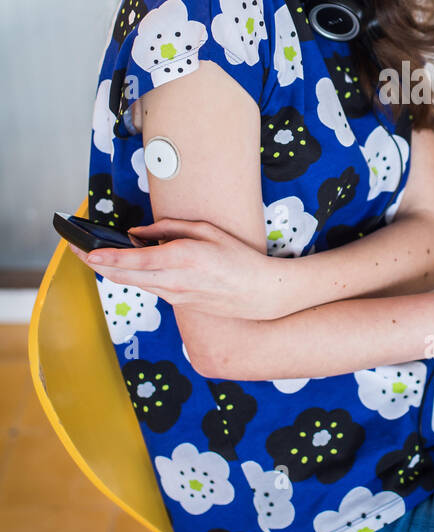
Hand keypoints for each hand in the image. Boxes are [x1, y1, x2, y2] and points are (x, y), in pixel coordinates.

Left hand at [67, 218, 281, 319]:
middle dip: (95, 263)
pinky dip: (131, 276)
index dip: (104, 255)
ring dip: (110, 271)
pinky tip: (124, 266)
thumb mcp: (207, 231)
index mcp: (181, 257)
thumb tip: (139, 232)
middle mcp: (172, 280)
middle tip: (76, 250)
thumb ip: (170, 228)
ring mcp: (173, 295)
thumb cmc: (237, 257)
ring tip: (93, 257)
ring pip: (132, 283)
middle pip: (123, 275)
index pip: (132, 259)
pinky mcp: (176, 303)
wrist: (258, 293)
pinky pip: (147, 287)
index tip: (85, 249)